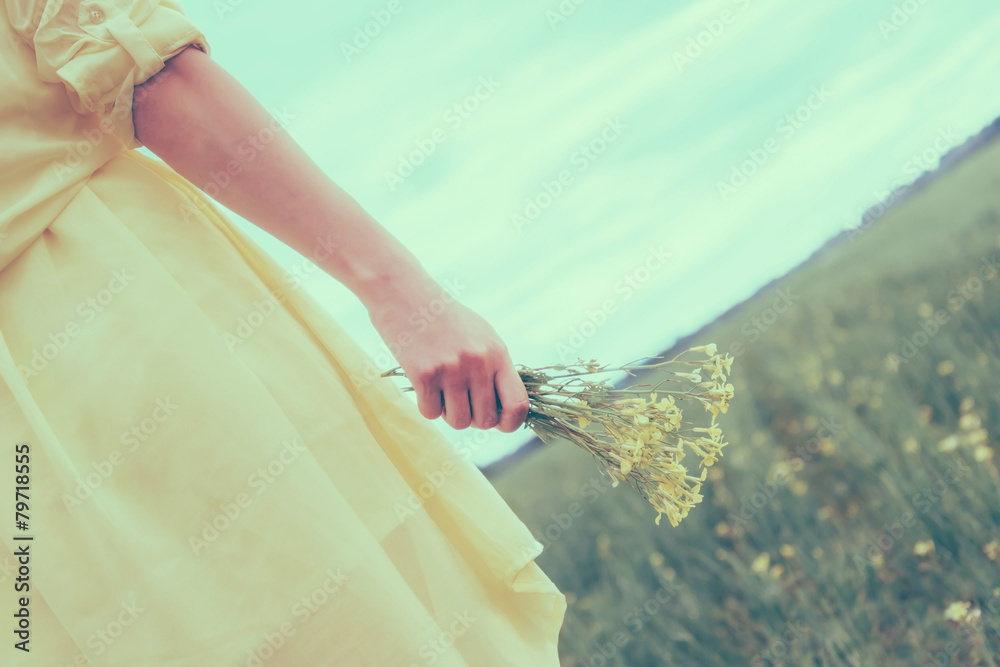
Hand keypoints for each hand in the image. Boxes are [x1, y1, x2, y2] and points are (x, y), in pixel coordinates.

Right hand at [367, 284, 529, 431]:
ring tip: (442, 392)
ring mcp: (451, 369)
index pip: (517, 404)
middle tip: (461, 402)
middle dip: (473, 418)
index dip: (511, 423)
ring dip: (449, 414)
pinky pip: (431, 413)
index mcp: (497, 353)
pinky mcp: (424, 374)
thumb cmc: (445, 318)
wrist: (404, 294)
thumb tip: (505, 408)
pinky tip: (424, 386)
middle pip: (485, 420)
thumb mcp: (481, 336)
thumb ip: (495, 369)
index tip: (500, 423)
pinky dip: (427, 406)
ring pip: (458, 422)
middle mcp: (478, 363)